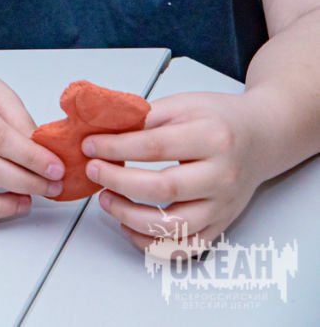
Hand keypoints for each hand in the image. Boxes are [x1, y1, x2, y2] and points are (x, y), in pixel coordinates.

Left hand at [84, 90, 268, 252]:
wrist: (261, 137)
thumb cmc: (219, 120)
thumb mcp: (181, 104)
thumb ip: (141, 118)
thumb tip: (99, 132)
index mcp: (212, 138)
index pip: (155, 147)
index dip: (115, 148)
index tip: (90, 146)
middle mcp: (222, 176)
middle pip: (164, 189)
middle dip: (118, 181)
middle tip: (93, 171)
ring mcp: (223, 205)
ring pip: (174, 226)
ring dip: (130, 217)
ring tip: (106, 199)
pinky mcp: (221, 225)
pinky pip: (186, 247)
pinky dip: (153, 243)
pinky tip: (129, 226)